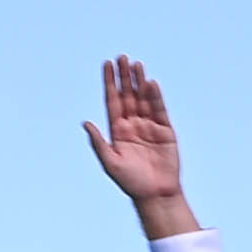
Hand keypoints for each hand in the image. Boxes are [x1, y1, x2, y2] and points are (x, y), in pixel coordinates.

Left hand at [82, 55, 196, 235]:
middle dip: (125, 77)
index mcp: (117, 131)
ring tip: (136, 64)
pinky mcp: (165, 130)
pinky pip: (159, 109)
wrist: (155, 194)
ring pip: (143, 99)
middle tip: (122, 57)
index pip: (113, 101)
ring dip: (139, 82)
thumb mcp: (111, 163)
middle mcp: (133, 125)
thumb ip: (98, 143)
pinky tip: (150, 83)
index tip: (107, 65)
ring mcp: (149, 126)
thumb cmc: (131, 182)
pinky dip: (155, 96)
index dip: (110, 83)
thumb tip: (85, 122)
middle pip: (128, 95)